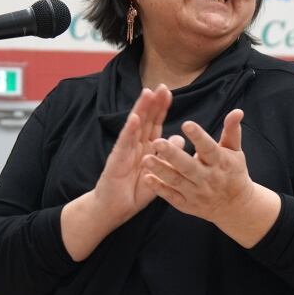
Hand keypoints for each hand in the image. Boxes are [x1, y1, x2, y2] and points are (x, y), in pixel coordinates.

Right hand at [92, 84, 171, 225]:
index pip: (155, 123)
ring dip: (141, 109)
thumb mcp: (158, 173)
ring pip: (135, 126)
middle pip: (146, 119)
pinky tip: (135, 118)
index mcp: (146, 147)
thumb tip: (179, 137)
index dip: (161, 108)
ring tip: (147, 93)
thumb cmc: (135, 191)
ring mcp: (125, 150)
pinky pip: (124, 143)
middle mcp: (135, 145)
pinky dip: (129, 130)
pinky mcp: (117, 160)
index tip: (169, 92)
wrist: (114, 209)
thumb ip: (168, 156)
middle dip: (153, 102)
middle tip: (161, 85)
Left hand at [141, 108, 254, 223]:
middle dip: (172, 155)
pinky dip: (159, 189)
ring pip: (176, 181)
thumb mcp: (235, 151)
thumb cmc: (233, 172)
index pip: (208, 148)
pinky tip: (146, 178)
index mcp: (220, 162)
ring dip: (161, 170)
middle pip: (188, 166)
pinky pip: (171, 196)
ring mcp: (196, 192)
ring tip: (145, 159)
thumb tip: (237, 111)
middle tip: (157, 142)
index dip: (198, 136)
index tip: (186, 124)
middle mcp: (208, 178)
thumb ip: (232, 131)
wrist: (235, 206)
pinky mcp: (186, 204)